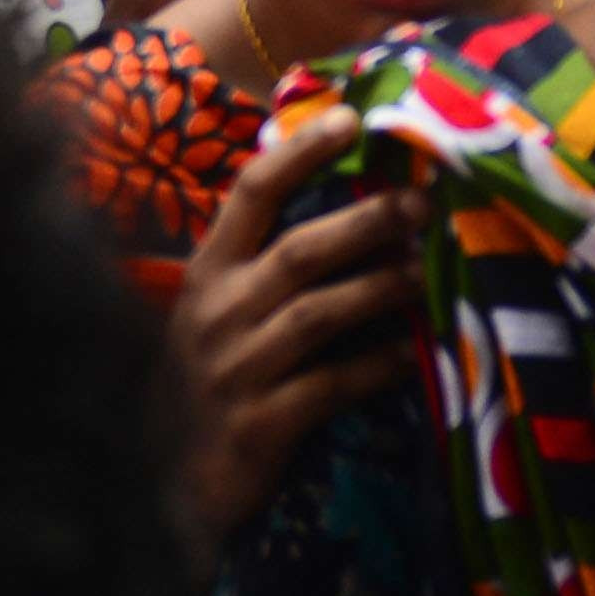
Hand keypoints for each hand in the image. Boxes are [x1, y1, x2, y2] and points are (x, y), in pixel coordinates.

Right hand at [171, 104, 423, 533]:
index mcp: (206, 272)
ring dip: (381, 288)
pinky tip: (414, 354)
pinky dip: (376, 367)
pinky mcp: (259, 424)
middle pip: (299, 251)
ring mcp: (235, 369)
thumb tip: (348, 205)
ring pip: (318, 313)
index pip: (250, 193)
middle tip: (423, 202)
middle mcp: (216, 311)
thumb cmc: (204, 378)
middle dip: (366, 222)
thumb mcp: (215, 310)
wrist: (164, 478)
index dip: (300, 151)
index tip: (352, 117)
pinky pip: (330, 386)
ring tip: (430, 272)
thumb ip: (262, 262)